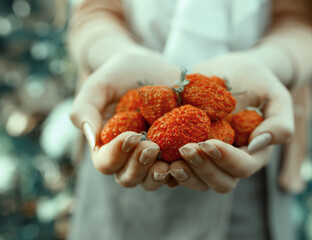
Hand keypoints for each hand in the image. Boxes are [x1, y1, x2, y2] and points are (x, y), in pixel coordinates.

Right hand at [70, 47, 179, 189]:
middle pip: (128, 178)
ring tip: (169, 163)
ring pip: (152, 181)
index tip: (131, 136)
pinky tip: (189, 157)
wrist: (152, 65)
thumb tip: (90, 138)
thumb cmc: (120, 73)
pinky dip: (183, 170)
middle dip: (139, 167)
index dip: (116, 155)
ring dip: (158, 176)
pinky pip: (178, 171)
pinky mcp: (175, 151)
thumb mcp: (100, 84)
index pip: (106, 163)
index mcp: (107, 144)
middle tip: (151, 147)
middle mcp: (129, 155)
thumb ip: (86, 108)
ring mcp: (153, 156)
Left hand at [168, 52, 293, 192]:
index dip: (226, 160)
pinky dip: (167, 167)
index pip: (242, 167)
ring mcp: (209, 158)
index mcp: (252, 152)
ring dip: (184, 174)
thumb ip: (279, 122)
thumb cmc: (256, 80)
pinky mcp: (189, 149)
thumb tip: (258, 145)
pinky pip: (179, 167)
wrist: (231, 70)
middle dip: (202, 169)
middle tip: (186, 149)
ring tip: (169, 160)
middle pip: (220, 182)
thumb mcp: (276, 95)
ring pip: (198, 181)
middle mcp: (230, 161)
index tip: (208, 143)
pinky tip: (157, 155)